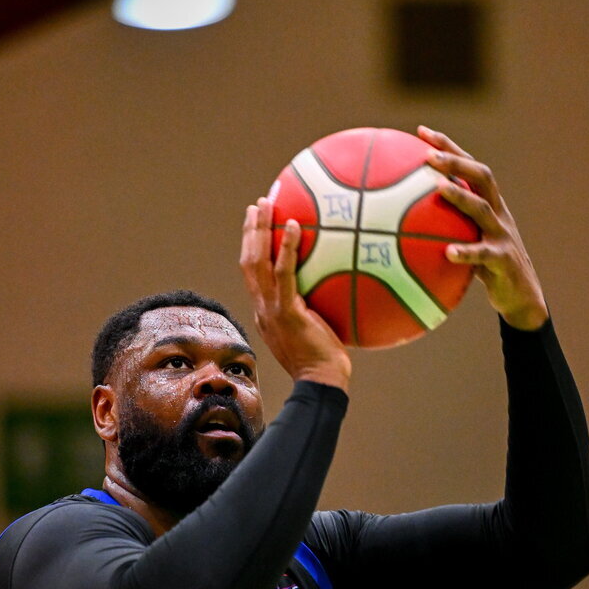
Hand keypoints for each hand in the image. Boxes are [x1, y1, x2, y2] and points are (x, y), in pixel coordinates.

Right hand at [240, 197, 350, 391]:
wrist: (321, 384)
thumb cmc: (327, 365)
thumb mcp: (317, 334)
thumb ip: (318, 313)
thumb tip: (341, 292)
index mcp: (266, 314)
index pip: (254, 277)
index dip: (252, 250)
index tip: (258, 227)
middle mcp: (262, 309)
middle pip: (248, 263)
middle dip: (250, 232)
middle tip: (257, 206)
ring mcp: (270, 310)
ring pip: (256, 262)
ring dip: (259, 230)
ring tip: (265, 204)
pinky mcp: (286, 312)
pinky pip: (284, 273)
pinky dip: (287, 247)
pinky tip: (295, 225)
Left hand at [419, 125, 549, 330]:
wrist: (521, 296)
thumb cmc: (486, 269)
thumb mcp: (466, 243)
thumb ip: (442, 230)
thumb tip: (394, 228)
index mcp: (488, 204)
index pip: (468, 166)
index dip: (448, 147)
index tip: (420, 132)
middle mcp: (497, 212)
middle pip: (480, 175)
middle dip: (455, 161)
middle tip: (428, 155)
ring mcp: (502, 234)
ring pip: (482, 208)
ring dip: (460, 196)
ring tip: (437, 187)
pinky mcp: (504, 259)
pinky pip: (483, 254)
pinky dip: (465, 252)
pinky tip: (446, 253)